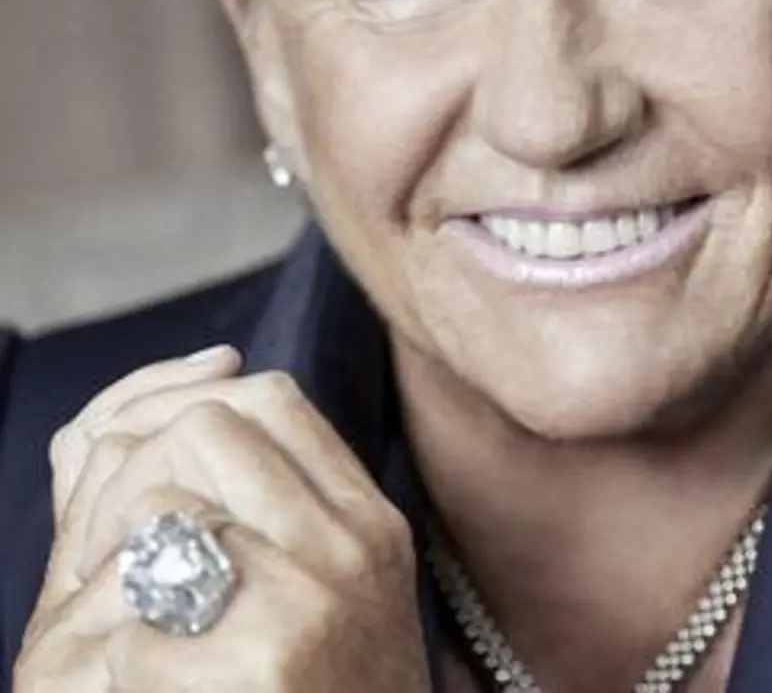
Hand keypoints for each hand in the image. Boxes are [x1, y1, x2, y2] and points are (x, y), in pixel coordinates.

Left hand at [13, 347, 430, 691]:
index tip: (172, 469)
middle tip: (133, 544)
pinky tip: (172, 690)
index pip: (274, 399)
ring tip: (158, 625)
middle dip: (148, 476)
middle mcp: (346, 547)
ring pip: (159, 513)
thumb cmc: (346, 688)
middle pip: (205, 431)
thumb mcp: (354, 579)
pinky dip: (133, 664)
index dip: (201, 412)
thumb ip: (299, 498)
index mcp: (370, 521)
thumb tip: (220, 377)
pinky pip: (136, 629)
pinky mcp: (257, 665)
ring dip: (133, 572)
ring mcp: (306, 603)